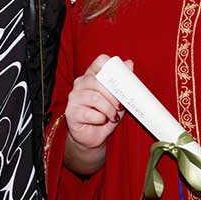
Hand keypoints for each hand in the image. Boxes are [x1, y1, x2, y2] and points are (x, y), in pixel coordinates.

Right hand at [63, 54, 128, 174]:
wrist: (94, 137)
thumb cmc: (105, 116)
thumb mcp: (117, 99)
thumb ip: (122, 83)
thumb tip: (129, 63)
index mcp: (91, 76)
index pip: (99, 62)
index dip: (111, 66)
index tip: (120, 77)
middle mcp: (80, 84)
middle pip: (96, 80)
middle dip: (112, 95)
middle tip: (120, 106)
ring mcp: (74, 98)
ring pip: (94, 97)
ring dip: (108, 109)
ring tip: (113, 116)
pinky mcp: (71, 113)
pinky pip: (89, 113)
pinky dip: (100, 118)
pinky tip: (102, 121)